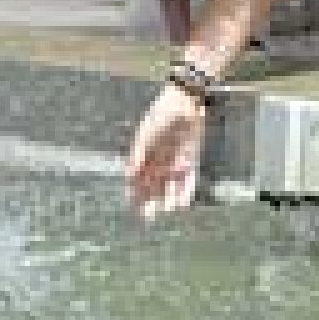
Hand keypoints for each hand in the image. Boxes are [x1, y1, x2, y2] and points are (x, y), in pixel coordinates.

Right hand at [125, 84, 206, 220]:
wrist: (186, 103)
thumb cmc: (162, 116)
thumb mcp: (147, 134)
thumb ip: (139, 155)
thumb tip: (128, 175)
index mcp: (144, 154)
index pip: (136, 179)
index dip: (134, 193)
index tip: (133, 206)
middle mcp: (158, 161)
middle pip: (152, 186)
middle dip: (150, 201)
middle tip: (149, 215)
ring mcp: (174, 162)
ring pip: (169, 186)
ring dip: (167, 198)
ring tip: (166, 209)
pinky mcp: (190, 161)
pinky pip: (187, 181)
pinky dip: (184, 191)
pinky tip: (181, 202)